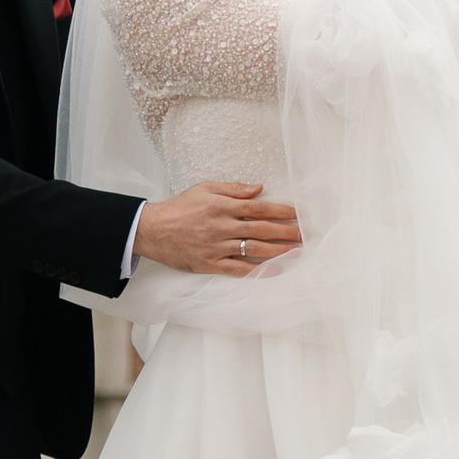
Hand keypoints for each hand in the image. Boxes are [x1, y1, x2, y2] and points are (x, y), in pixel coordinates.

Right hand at [133, 180, 303, 274]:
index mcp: (223, 206)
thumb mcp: (205, 189)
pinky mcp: (211, 264)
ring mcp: (217, 247)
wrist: (153, 230)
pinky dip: (258, 270)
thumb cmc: (179, 207)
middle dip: (286, 231)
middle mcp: (223, 227)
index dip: (281, 210)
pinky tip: (275, 270)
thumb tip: (258, 188)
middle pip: (262, 229)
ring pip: (254, 249)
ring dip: (279, 250)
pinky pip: (239, 269)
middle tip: (304, 234)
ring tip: (297, 251)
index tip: (297, 214)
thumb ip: (233, 189)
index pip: (259, 208)